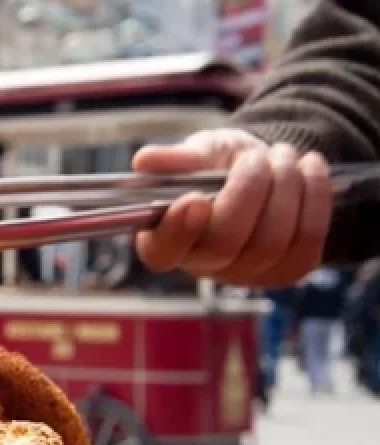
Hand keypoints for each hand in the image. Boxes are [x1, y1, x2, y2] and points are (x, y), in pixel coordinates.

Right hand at [131, 128, 332, 286]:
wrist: (263, 171)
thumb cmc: (219, 166)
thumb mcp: (197, 154)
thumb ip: (176, 160)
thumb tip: (144, 161)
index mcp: (165, 239)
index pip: (163, 250)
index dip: (178, 230)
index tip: (194, 198)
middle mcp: (201, 266)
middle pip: (224, 242)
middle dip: (249, 189)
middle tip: (258, 155)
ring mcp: (244, 274)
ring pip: (271, 240)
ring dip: (285, 187)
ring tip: (283, 155)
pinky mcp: (285, 271)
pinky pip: (307, 240)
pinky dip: (315, 197)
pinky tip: (310, 168)